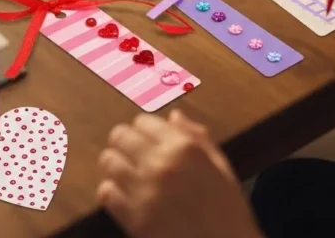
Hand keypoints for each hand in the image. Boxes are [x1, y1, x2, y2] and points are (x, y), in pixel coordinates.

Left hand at [97, 110, 261, 237]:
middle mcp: (160, 163)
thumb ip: (198, 137)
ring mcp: (144, 191)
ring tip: (125, 174)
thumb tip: (174, 116)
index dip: (143, 129)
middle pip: (120, 136)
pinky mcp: (133, 219)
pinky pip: (106, 193)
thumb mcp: (221, 168)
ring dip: (115, 165)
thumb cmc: (228, 211)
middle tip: (131, 154)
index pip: (143, 121)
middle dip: (124, 143)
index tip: (146, 139)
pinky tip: (122, 197)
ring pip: (108, 161)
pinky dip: (110, 192)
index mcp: (183, 148)